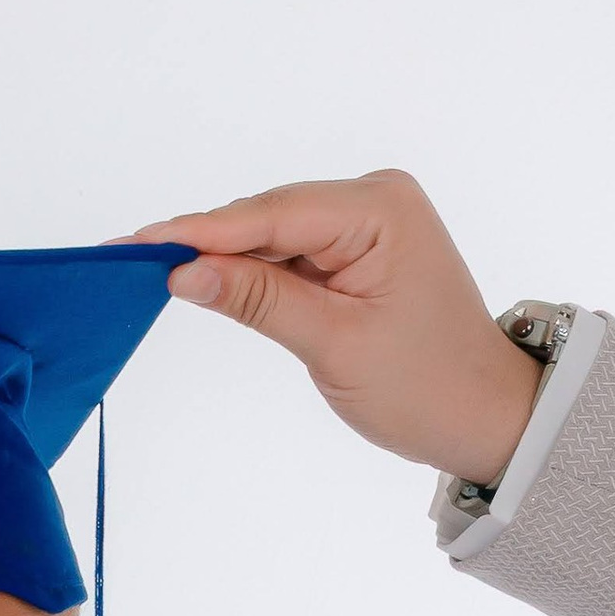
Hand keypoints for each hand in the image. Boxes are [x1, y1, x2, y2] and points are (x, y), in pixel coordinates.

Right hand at [133, 169, 544, 485]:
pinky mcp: (359, 250)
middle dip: (205, 243)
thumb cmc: (428, 387)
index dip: (199, 231)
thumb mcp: (334, 346)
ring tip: (154, 273)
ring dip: (225, 260)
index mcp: (380, 210)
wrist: (486, 415)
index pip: (270, 214)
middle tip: (128, 261)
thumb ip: (257, 300)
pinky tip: (210, 284)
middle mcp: (375, 200)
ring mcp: (368, 223)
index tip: (137, 243)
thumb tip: (185, 273)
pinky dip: (254, 274)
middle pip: (267, 217)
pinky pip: (292, 254)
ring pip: (274, 236)